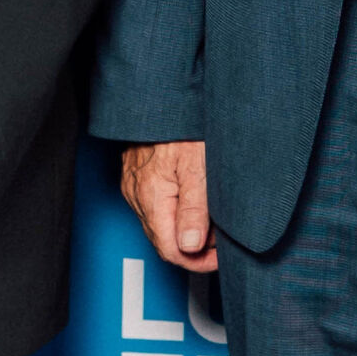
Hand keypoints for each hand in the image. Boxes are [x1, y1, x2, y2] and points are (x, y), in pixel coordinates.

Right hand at [120, 138, 218, 275]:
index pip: (170, 251)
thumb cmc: (183, 125)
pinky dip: (175, 212)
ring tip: (213, 219)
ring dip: (186, 229)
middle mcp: (137, 196)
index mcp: (151, 197)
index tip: (222, 255)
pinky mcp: (135, 176)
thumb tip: (190, 247)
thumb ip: (194, 210)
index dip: (198, 261)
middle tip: (223, 239)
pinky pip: (154, 206)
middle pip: (164, 240)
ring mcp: (133, 186)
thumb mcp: (199, 167)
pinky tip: (194, 201)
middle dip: (195, 247)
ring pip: (159, 224)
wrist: (161, 94)